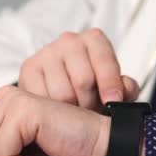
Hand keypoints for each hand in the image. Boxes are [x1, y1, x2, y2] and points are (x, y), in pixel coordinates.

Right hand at [18, 28, 139, 110]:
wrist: (58, 90)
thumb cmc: (90, 88)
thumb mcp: (112, 88)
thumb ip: (125, 89)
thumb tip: (126, 88)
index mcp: (93, 40)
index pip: (104, 59)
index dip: (110, 83)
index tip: (112, 101)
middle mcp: (69, 41)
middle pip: (83, 80)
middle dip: (90, 103)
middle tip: (90, 114)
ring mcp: (46, 53)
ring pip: (62, 93)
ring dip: (71, 112)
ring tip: (75, 116)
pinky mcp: (28, 68)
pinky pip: (42, 98)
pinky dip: (52, 112)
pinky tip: (57, 114)